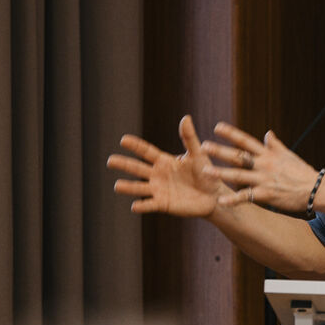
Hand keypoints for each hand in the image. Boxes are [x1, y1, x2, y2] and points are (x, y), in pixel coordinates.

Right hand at [108, 115, 224, 216]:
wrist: (214, 195)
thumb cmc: (206, 173)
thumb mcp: (197, 154)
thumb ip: (189, 138)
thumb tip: (186, 117)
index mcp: (164, 161)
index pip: (146, 151)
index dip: (135, 146)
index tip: (123, 140)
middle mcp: (158, 175)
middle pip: (137, 168)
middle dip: (124, 164)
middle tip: (110, 161)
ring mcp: (159, 190)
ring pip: (140, 188)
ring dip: (128, 187)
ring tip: (117, 186)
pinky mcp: (164, 204)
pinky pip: (150, 205)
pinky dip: (142, 206)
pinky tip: (135, 206)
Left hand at [203, 122, 319, 212]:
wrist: (316, 189)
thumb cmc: (302, 172)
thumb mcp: (288, 155)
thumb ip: (275, 145)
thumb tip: (267, 133)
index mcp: (268, 154)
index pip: (247, 141)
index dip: (231, 133)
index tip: (217, 127)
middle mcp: (264, 164)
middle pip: (239, 156)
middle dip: (220, 151)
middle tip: (203, 145)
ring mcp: (264, 179)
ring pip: (238, 175)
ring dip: (221, 173)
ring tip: (205, 171)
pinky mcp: (266, 194)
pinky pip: (247, 197)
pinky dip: (234, 199)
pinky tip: (221, 201)